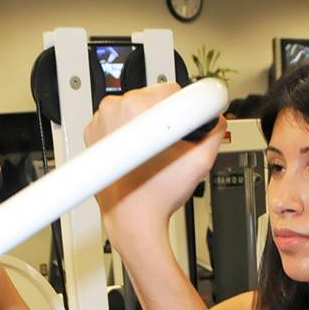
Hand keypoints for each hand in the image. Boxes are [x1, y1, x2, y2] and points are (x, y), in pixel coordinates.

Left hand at [84, 83, 225, 255]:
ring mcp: (99, 122)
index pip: (171, 90)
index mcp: (134, 108)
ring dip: (147, 124)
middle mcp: (111, 110)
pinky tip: (137, 153)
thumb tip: (216, 119)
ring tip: (152, 150)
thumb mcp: (200, 161)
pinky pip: (117, 122)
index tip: (187, 120)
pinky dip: (129, 133)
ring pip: (133, 108)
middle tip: (170, 144)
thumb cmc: (155, 196)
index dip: (185, 108)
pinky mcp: (92, 134)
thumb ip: (216, 131)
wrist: (132, 219)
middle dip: (166, 117)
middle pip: (151, 97)